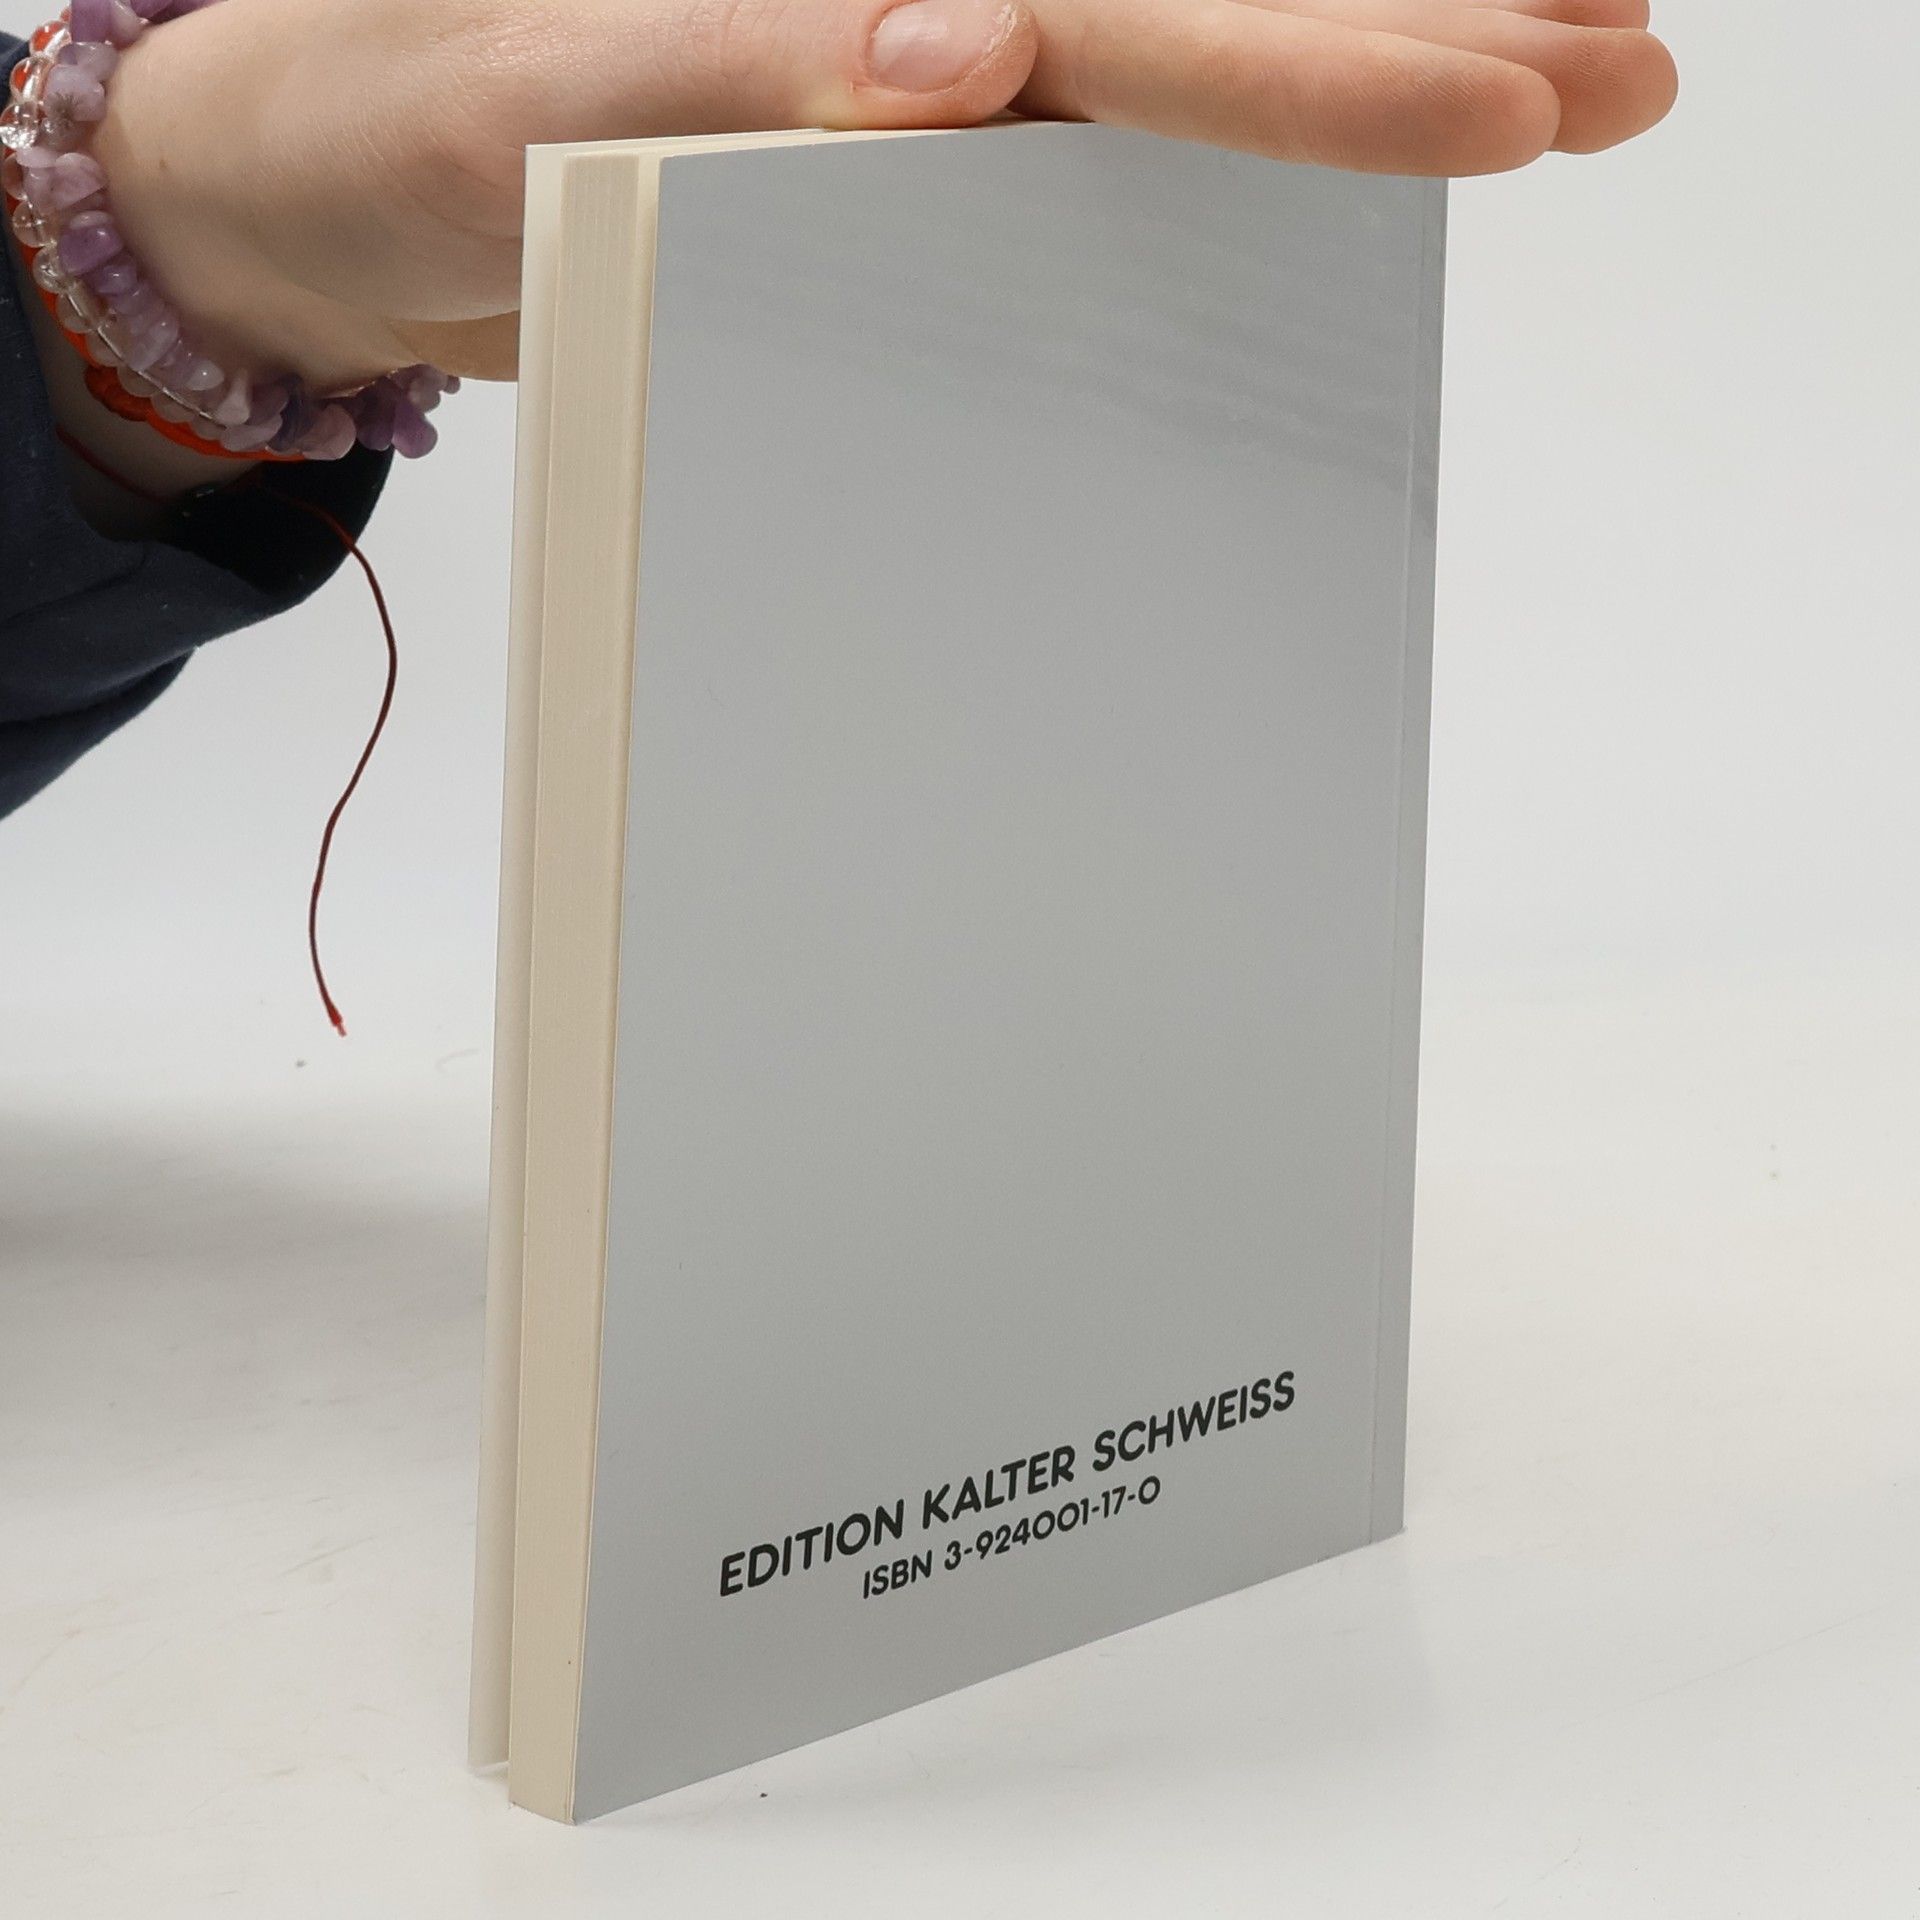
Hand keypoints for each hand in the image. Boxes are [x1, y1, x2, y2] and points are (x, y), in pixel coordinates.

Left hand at [94, 0, 1675, 388]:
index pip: (1131, 20)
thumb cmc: (422, 128)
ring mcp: (920, 70)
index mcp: (837, 4)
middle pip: (1200, 12)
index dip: (1324, 56)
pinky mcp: (902, 134)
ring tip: (1568, 76)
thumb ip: (744, 76)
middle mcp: (908, 14)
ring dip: (1375, 54)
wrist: (345, 178)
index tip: (1506, 96)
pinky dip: (1245, 122)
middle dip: (1421, 31)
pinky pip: (1104, 116)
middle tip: (1625, 66)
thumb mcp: (544, 111)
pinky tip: (1354, 134)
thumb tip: (959, 46)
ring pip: (1182, 50)